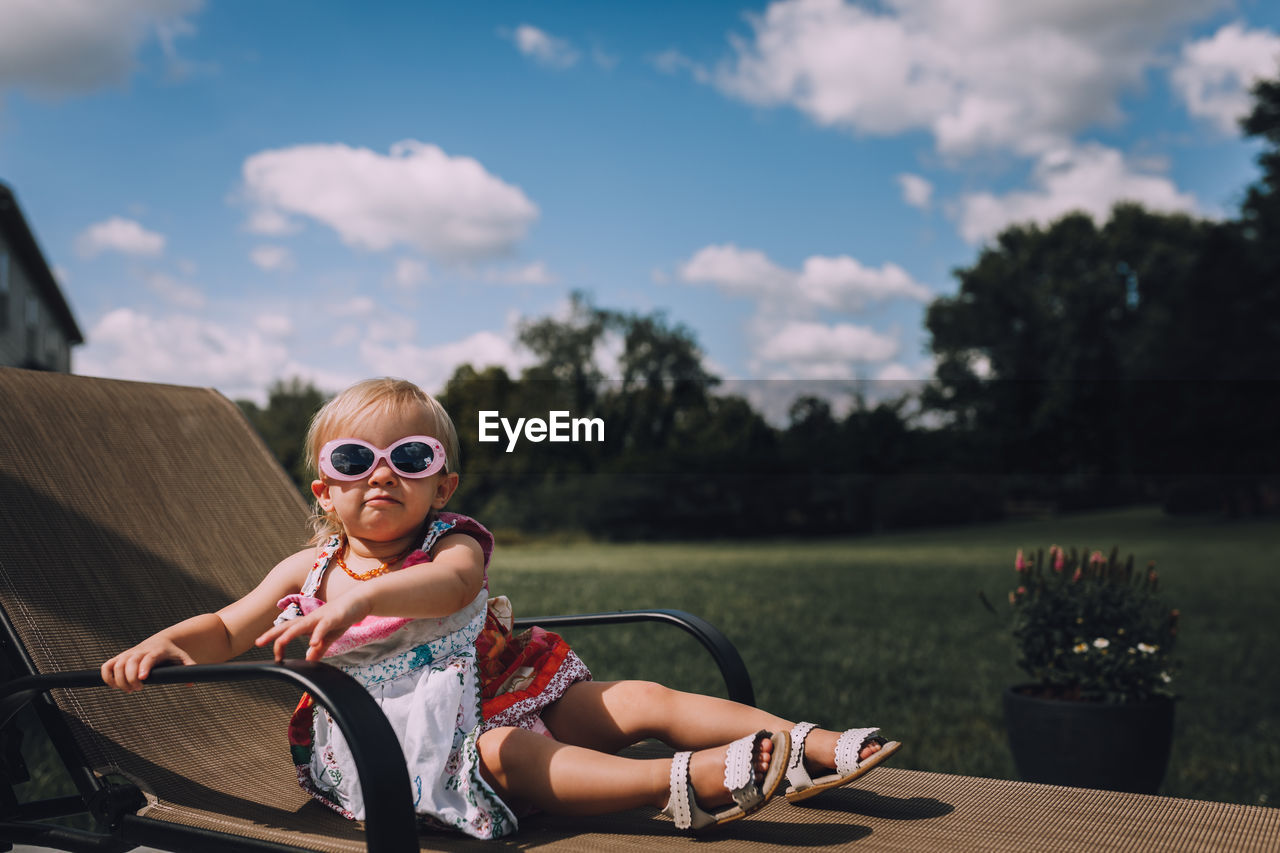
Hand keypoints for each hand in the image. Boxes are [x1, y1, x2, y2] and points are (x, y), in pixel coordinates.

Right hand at [101, 638, 195, 692]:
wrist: (161, 642)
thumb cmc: (171, 653)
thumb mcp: (182, 658)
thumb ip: (188, 668)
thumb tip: (191, 683)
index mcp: (157, 651)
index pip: (148, 658)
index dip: (144, 667)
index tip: (142, 679)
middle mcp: (140, 651)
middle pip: (129, 663)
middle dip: (130, 679)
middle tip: (138, 689)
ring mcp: (128, 654)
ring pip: (117, 665)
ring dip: (119, 680)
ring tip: (129, 690)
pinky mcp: (119, 658)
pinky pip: (107, 666)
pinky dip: (107, 677)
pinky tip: (115, 685)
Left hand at [254, 594, 370, 661]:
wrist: (360, 600)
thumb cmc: (343, 616)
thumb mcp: (330, 636)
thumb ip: (319, 648)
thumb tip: (309, 659)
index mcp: (308, 623)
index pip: (288, 631)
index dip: (278, 642)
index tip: (276, 658)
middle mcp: (311, 619)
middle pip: (288, 625)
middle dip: (272, 634)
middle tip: (258, 642)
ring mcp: (322, 617)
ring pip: (302, 625)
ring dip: (290, 634)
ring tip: (280, 643)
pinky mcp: (334, 617)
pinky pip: (323, 626)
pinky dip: (317, 634)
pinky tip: (312, 643)